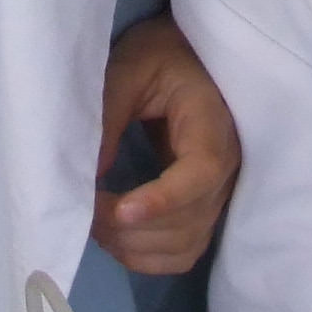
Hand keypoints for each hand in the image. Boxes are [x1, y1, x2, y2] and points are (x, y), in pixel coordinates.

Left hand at [93, 14, 239, 274]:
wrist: (189, 57)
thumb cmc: (161, 54)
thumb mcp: (129, 68)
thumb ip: (108, 115)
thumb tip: (89, 176)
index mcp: (212, 123)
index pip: (202, 172)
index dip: (164, 199)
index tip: (120, 210)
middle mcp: (226, 166)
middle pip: (189, 220)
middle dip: (132, 227)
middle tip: (85, 206)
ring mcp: (218, 193)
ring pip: (185, 244)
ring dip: (134, 246)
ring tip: (94, 221)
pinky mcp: (203, 208)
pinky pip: (183, 252)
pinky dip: (146, 256)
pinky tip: (115, 235)